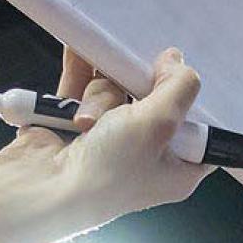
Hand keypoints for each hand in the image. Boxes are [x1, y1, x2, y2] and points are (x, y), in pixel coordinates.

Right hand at [0, 43, 211, 225]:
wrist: (41, 188)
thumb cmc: (106, 173)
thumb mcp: (159, 124)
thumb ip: (179, 87)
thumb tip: (177, 62)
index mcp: (176, 169)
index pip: (201, 129)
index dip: (193, 101)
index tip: (180, 80)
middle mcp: (146, 155)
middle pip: (156, 99)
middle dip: (136, 91)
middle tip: (131, 92)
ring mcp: (111, 139)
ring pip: (118, 89)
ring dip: (102, 95)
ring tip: (88, 122)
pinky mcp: (77, 124)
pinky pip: (86, 83)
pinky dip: (81, 72)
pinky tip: (78, 54)